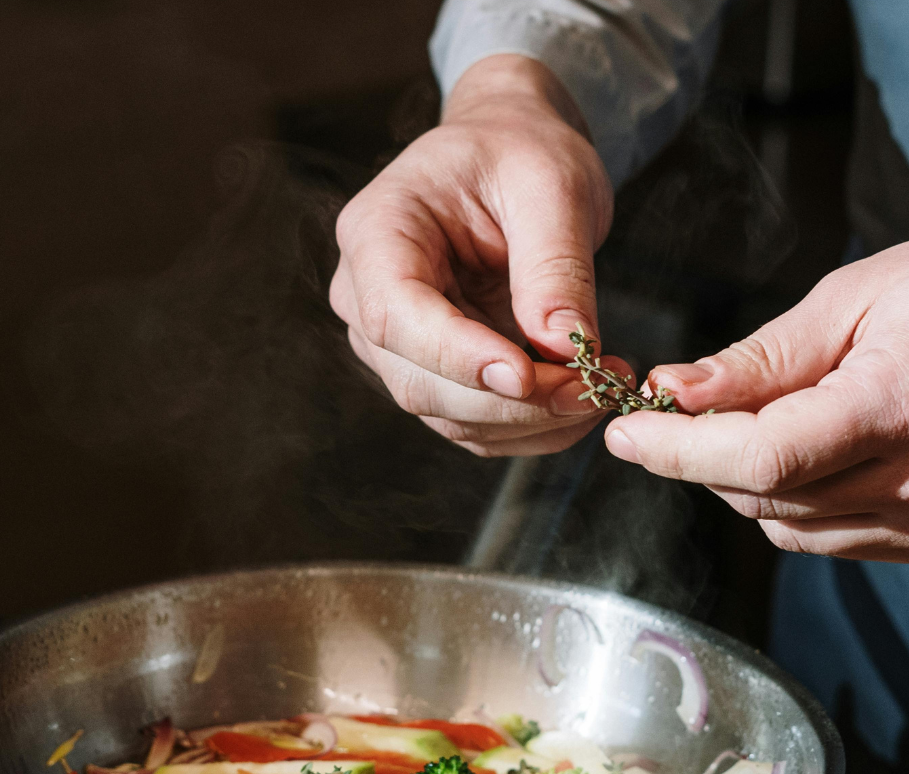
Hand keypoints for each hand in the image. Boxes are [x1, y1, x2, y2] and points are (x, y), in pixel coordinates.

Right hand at [329, 55, 632, 456]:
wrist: (508, 160)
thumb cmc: (518, 152)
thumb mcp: (551, 184)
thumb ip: (554, 265)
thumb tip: (565, 347)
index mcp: (375, 232)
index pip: (394, 315)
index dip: (456, 355)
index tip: (526, 376)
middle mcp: (366, 297)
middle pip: (420, 382)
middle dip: (510, 400)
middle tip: (593, 390)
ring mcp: (394, 345)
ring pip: (448, 416)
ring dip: (527, 423)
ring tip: (600, 392)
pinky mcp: (431, 374)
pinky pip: (473, 424)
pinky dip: (529, 428)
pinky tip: (578, 404)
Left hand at [604, 242, 908, 560]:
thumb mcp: (861, 300)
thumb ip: (765, 358)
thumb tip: (676, 390)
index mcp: (893, 411)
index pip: (757, 457)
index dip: (676, 450)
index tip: (624, 431)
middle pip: (758, 494)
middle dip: (695, 456)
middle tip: (666, 412)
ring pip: (782, 523)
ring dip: (736, 479)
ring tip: (738, 421)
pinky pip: (823, 536)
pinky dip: (782, 500)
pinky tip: (788, 453)